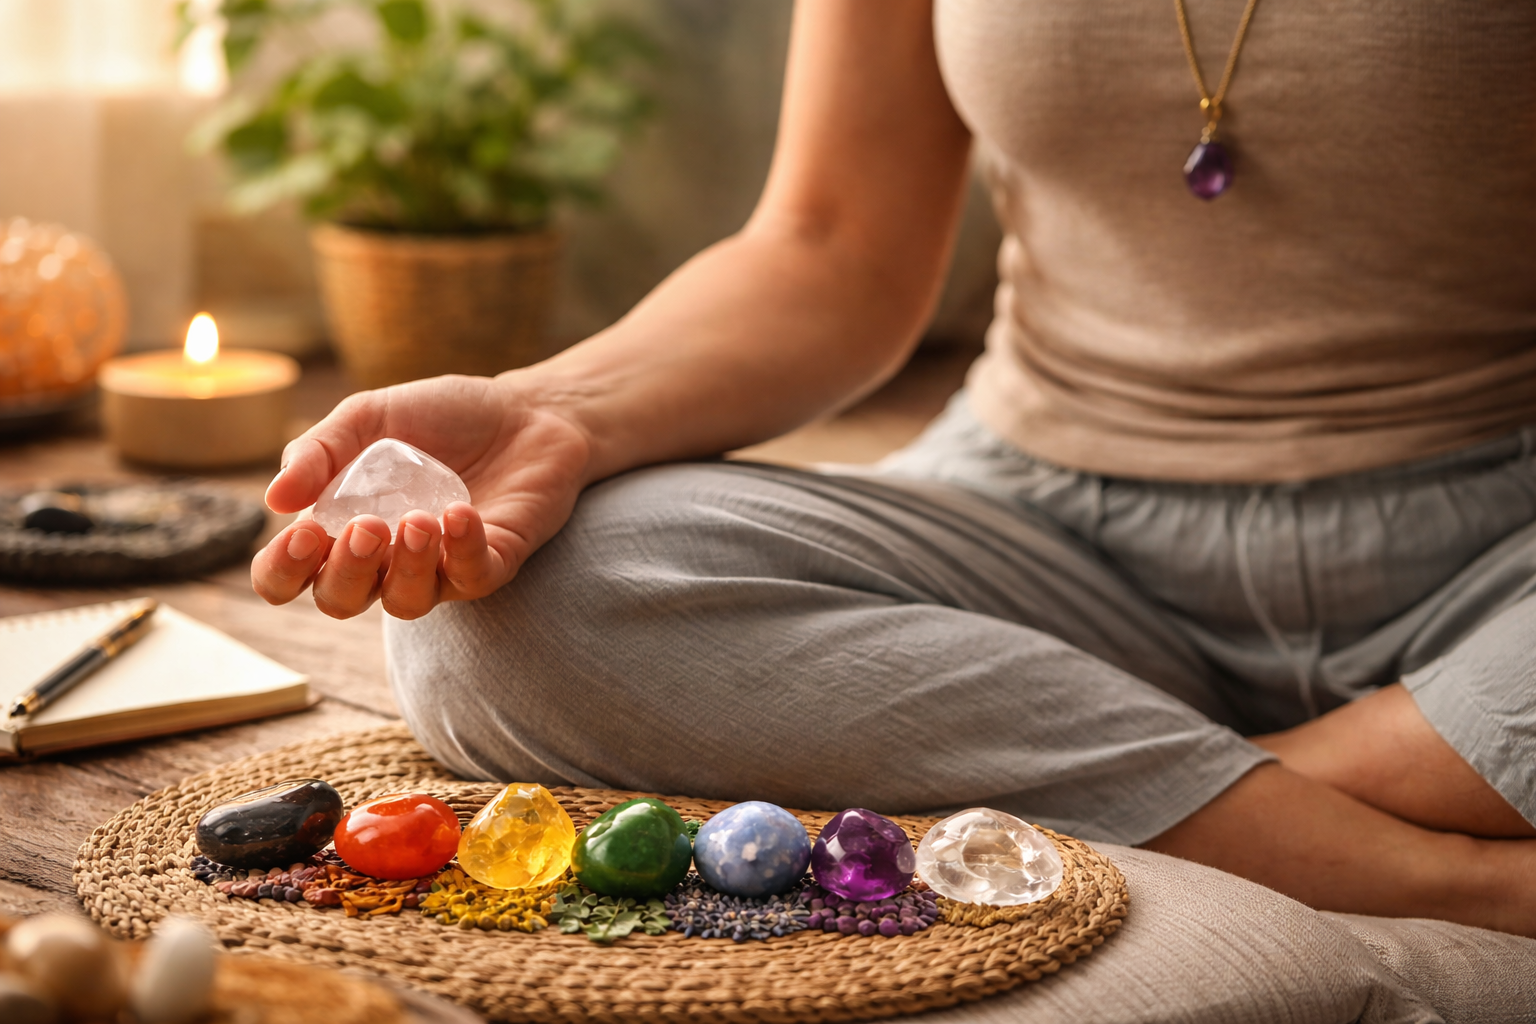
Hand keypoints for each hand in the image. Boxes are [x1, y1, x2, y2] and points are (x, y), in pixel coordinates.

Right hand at [250, 373, 590, 619]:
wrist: (526, 409)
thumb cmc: (442, 417)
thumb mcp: (369, 416)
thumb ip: (319, 450)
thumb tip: (274, 498)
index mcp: (340, 528)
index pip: (287, 578)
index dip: (282, 571)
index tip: (301, 532)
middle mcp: (384, 561)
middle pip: (340, 601)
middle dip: (346, 572)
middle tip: (367, 527)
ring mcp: (440, 568)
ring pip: (406, 602)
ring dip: (407, 566)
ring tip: (417, 520)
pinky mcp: (492, 565)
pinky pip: (470, 579)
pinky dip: (462, 550)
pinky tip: (459, 514)